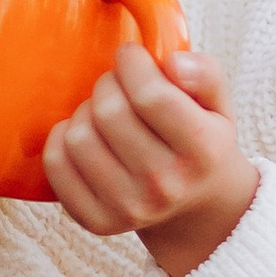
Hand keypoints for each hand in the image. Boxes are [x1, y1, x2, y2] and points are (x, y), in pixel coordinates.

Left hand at [43, 42, 258, 276]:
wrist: (196, 205)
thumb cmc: (201, 141)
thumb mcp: (219, 104)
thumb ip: (205, 73)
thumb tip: (171, 63)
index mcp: (202, 151)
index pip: (151, 96)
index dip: (132, 63)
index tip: (131, 55)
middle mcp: (165, 185)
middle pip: (109, 112)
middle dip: (109, 84)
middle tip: (119, 85)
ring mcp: (128, 208)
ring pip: (78, 136)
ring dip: (86, 111)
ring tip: (106, 114)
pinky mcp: (97, 221)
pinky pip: (56, 164)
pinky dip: (63, 139)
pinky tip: (87, 135)